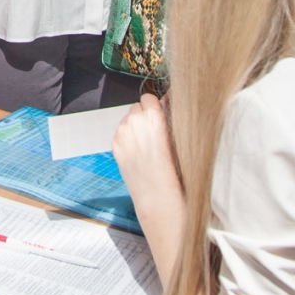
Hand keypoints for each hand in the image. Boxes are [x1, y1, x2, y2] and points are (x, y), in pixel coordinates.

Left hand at [112, 93, 184, 237]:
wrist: (158, 196)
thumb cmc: (175, 171)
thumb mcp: (179, 139)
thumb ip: (170, 118)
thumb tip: (166, 102)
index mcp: (153, 118)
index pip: (149, 97)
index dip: (155, 106)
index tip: (160, 115)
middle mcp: (134, 122)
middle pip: (136, 106)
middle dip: (144, 115)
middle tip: (154, 132)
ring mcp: (122, 134)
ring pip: (127, 119)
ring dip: (135, 125)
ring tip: (147, 144)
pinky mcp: (115, 145)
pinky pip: (121, 132)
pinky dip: (127, 137)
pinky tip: (138, 152)